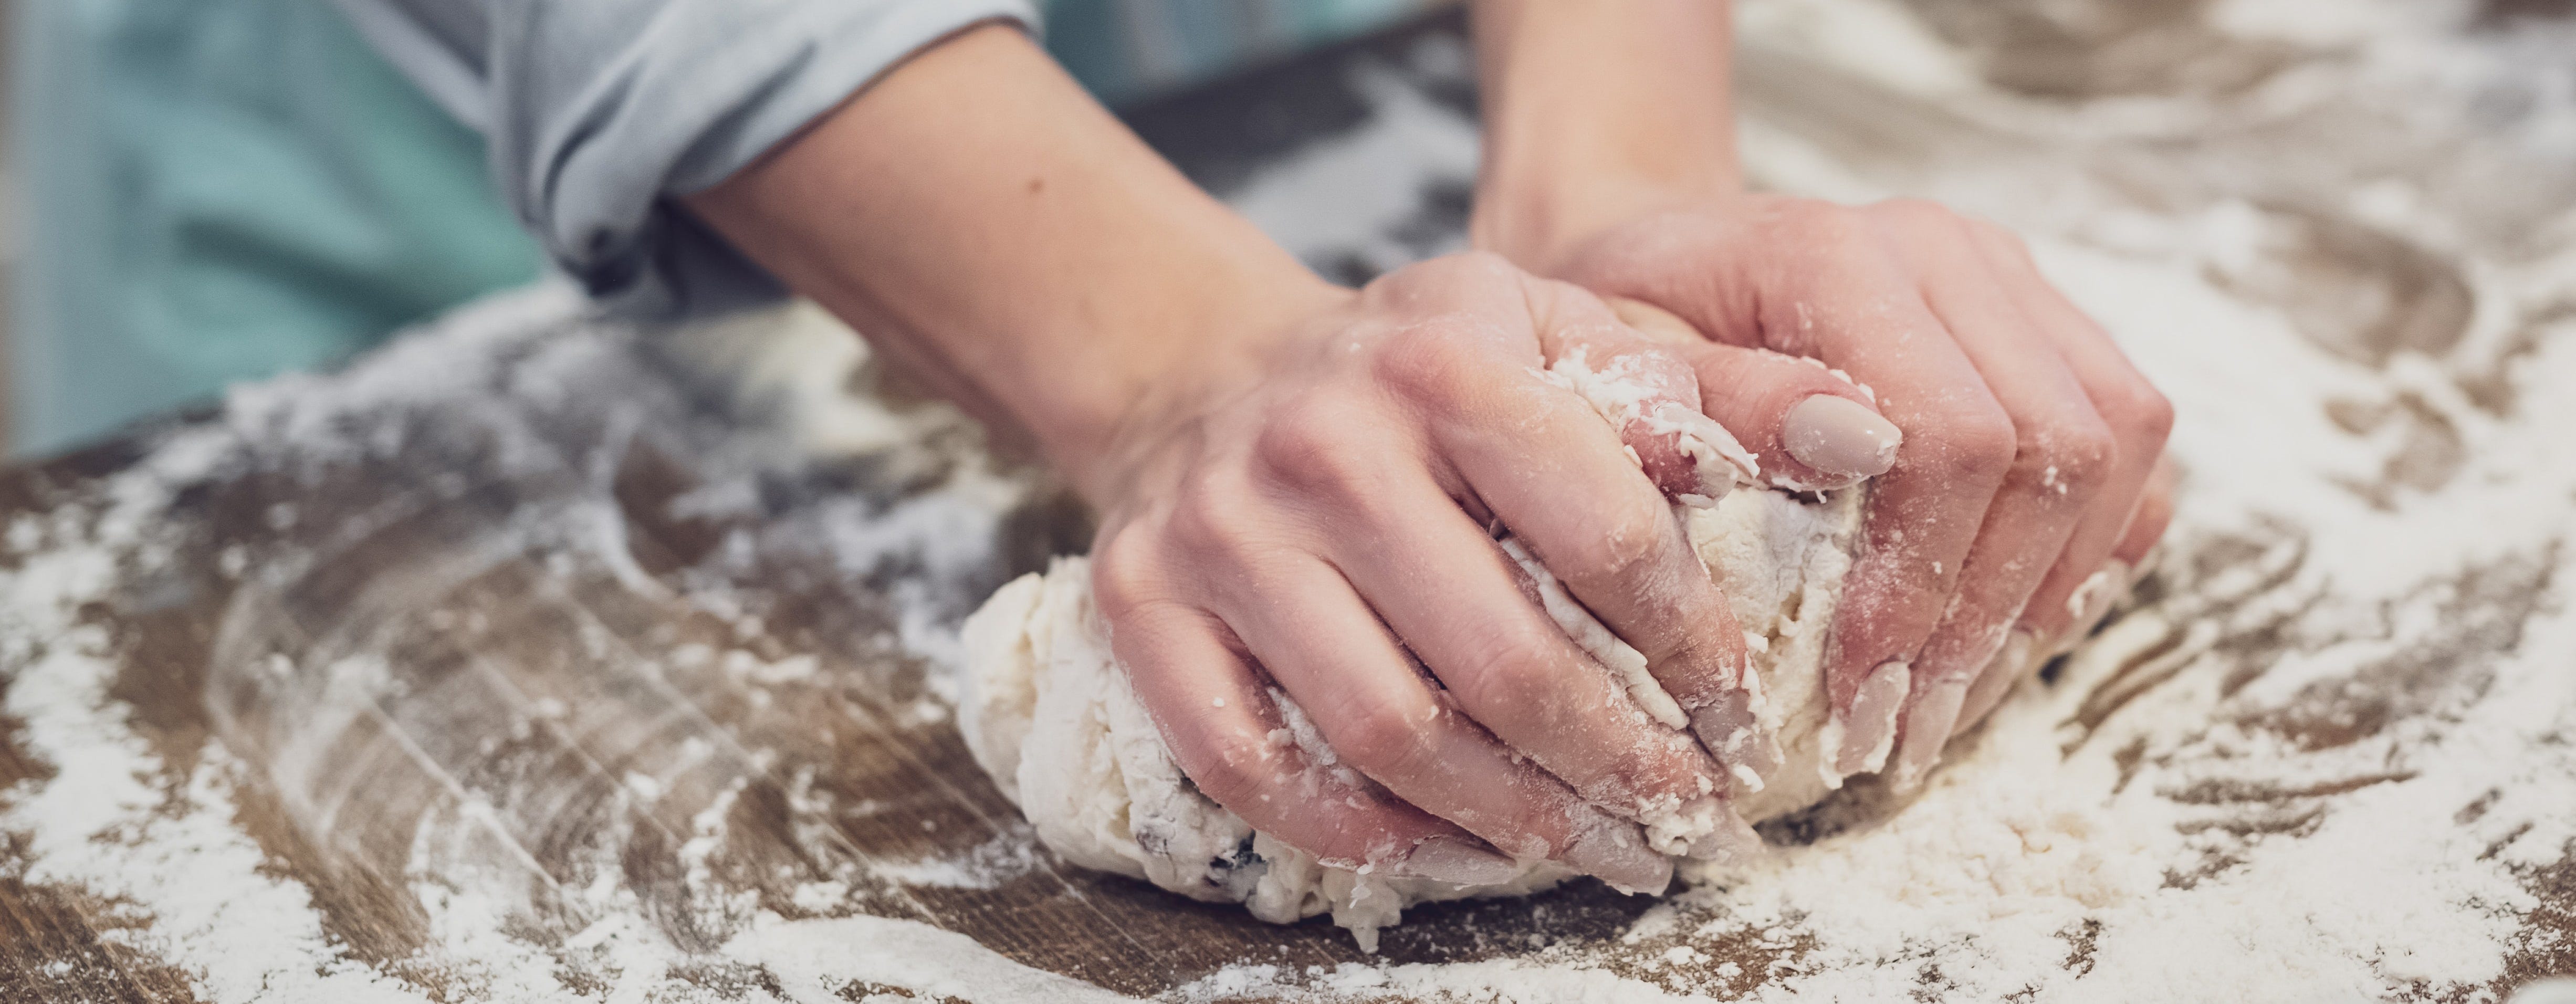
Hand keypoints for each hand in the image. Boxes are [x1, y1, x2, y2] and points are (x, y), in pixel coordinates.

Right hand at [1083, 253, 1897, 888]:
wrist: (1210, 372)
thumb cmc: (1419, 372)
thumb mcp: (1562, 332)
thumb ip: (1712, 386)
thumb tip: (1867, 437)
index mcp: (1444, 358)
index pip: (1605, 533)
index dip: (1692, 647)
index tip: (1738, 713)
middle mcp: (1322, 442)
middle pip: (1501, 660)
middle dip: (1618, 764)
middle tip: (1683, 817)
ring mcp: (1222, 533)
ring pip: (1386, 731)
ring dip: (1508, 820)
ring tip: (1592, 849)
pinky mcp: (1145, 607)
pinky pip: (1253, 766)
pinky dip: (1357, 831)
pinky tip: (1443, 848)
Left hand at [1550, 196, 2175, 787]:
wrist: (1658, 260)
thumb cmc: (1621, 333)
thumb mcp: (1616, 374)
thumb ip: (1717, 404)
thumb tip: (1850, 444)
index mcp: (1839, 255)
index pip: (1951, 435)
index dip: (1921, 585)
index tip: (1859, 697)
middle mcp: (1948, 252)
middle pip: (2054, 448)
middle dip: (1986, 615)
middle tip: (1906, 731)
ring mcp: (2012, 280)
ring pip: (2119, 445)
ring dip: (2049, 594)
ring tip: (1954, 699)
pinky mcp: (2049, 322)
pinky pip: (2130, 446)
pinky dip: (2090, 551)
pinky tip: (2006, 631)